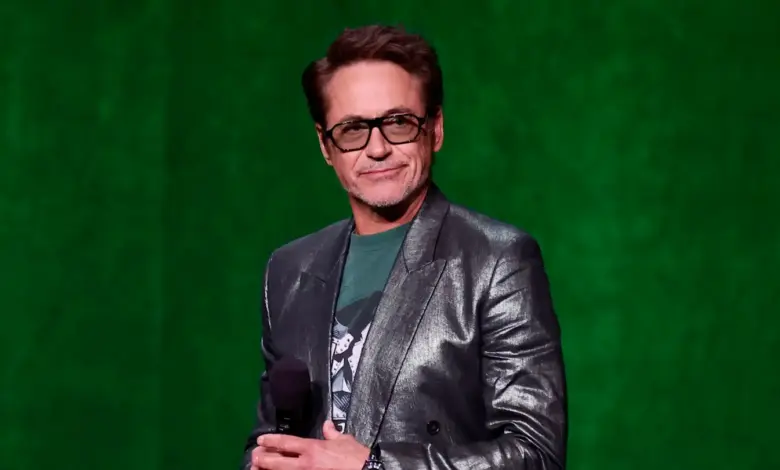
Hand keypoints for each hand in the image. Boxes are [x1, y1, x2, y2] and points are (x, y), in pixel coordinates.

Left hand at [250, 420, 369, 469]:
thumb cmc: (356, 458)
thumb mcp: (345, 441)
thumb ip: (333, 434)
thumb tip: (328, 426)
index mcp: (313, 448)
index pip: (287, 442)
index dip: (272, 440)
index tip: (261, 440)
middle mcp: (305, 463)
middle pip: (277, 461)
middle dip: (263, 458)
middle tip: (254, 457)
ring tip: (256, 469)